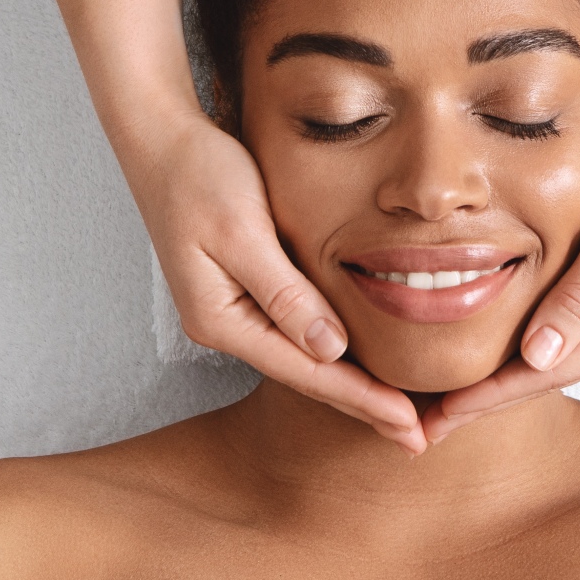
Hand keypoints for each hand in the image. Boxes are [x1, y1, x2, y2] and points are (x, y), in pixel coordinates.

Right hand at [129, 110, 425, 451]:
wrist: (161, 140)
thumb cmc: (199, 176)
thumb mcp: (242, 231)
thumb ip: (285, 294)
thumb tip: (330, 350)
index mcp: (222, 320)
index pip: (307, 372)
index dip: (361, 399)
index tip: (407, 425)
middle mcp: (226, 325)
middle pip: (307, 377)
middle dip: (363, 407)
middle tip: (417, 439)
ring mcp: (234, 309)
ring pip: (305, 359)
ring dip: (352, 385)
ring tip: (398, 413)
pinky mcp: (245, 288)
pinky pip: (299, 332)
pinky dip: (335, 352)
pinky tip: (360, 362)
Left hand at [422, 108, 579, 441]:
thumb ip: (578, 298)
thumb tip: (536, 358)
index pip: (554, 370)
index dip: (496, 394)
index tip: (445, 415)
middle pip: (548, 370)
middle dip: (490, 396)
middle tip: (429, 426)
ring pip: (547, 348)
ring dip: (500, 370)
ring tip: (445, 398)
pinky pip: (552, 317)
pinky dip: (515, 333)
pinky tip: (482, 345)